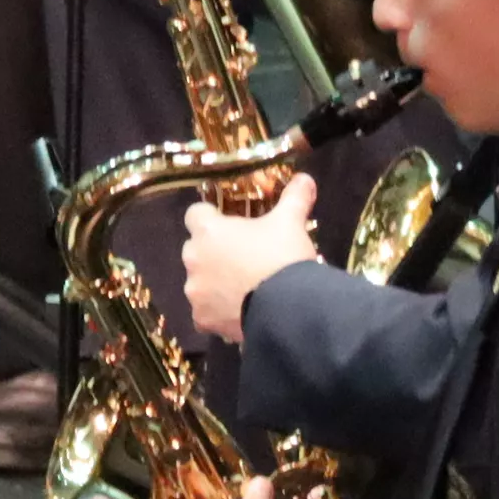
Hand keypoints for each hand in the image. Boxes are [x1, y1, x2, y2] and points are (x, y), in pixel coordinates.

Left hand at [181, 175, 319, 342]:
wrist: (287, 308)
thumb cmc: (282, 256)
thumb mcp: (292, 222)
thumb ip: (294, 198)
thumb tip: (305, 178)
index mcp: (209, 231)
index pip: (195, 214)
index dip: (211, 217)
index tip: (229, 224)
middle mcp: (194, 259)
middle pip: (196, 250)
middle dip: (214, 253)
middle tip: (243, 257)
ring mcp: (196, 292)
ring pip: (200, 283)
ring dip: (215, 283)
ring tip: (245, 288)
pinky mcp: (203, 319)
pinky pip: (205, 313)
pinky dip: (218, 312)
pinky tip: (240, 311)